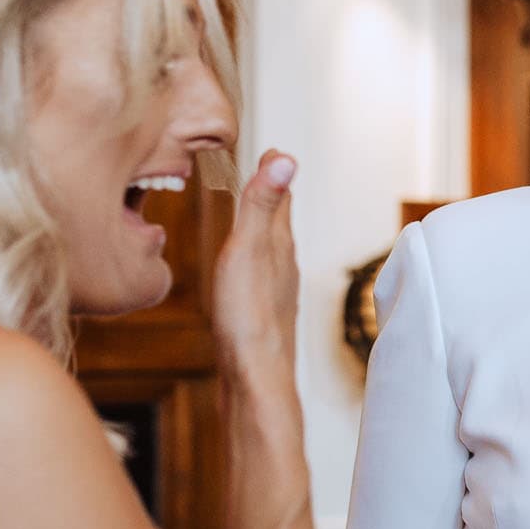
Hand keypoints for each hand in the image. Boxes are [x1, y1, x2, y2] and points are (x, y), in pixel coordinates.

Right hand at [213, 151, 299, 378]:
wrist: (255, 378)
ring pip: (270, 249)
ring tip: (253, 215)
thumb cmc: (248, 317)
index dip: (273, 171)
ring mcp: (275, 290)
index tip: (271, 150)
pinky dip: (253, 258)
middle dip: (270, 196)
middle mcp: (282, 265)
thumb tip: (285, 157)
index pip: (280, 197)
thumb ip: (261, 205)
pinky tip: (245, 270)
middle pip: (278, 221)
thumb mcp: (248, 249)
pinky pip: (259, 274)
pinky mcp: (262, 313)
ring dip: (262, 227)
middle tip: (263, 173)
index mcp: (278, 244)